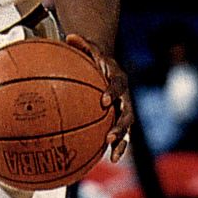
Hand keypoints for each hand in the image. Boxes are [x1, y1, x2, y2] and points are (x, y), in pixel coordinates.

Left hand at [65, 33, 133, 162]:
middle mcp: (124, 96)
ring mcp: (123, 110)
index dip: (112, 92)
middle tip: (110, 136)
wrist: (106, 68)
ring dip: (121, 142)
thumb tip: (69, 36)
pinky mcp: (119, 121)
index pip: (118, 85)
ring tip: (112, 157)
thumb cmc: (93, 59)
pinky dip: (116, 148)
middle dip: (120, 126)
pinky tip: (107, 160)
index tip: (103, 101)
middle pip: (127, 113)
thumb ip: (81, 44)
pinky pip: (120, 137)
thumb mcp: (88, 49)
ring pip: (127, 129)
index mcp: (118, 78)